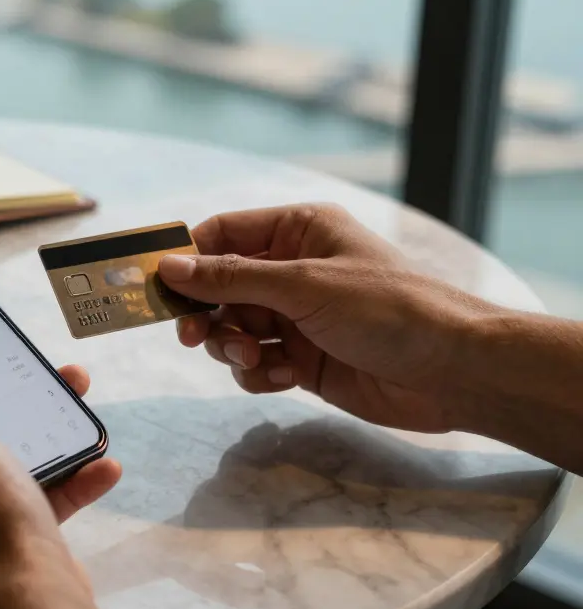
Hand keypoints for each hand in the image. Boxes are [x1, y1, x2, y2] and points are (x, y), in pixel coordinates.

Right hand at [157, 204, 498, 433]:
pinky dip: (258, 372)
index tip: (154, 286)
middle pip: (219, 287)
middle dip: (206, 314)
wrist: (452, 373)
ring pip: (232, 329)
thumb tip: (169, 268)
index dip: (187, 259)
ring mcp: (296, 317)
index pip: (222, 235)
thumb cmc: (387, 310)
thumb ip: (230, 279)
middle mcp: (293, 270)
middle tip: (191, 336)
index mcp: (297, 230)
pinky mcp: (302, 359)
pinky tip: (284, 377)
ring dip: (232, 346)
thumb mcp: (302, 285)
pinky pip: (254, 362)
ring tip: (254, 357)